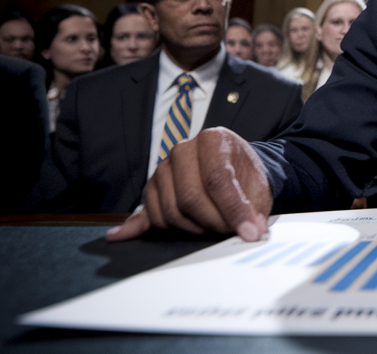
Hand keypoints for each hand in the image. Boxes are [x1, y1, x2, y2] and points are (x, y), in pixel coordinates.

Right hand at [106, 127, 272, 242]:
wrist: (238, 171)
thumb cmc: (246, 177)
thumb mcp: (258, 186)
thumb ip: (253, 208)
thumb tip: (252, 231)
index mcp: (212, 139)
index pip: (217, 179)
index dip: (233, 209)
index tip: (249, 231)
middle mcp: (183, 150)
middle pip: (189, 197)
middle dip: (212, 222)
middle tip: (229, 231)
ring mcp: (164, 170)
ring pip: (170, 210)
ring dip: (193, 228)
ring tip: (212, 227)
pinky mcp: (152, 190)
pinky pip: (145, 213)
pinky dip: (131, 228)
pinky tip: (118, 237)